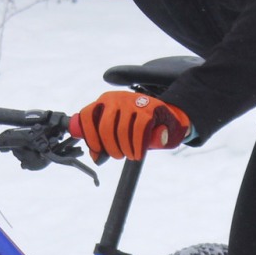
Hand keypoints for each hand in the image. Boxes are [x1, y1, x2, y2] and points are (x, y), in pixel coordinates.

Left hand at [68, 90, 189, 162]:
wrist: (168, 121)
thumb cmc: (139, 128)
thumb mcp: (119, 132)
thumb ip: (105, 141)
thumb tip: (95, 156)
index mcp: (104, 102)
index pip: (87, 115)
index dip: (89, 136)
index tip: (97, 151)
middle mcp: (116, 98)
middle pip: (105, 126)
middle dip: (110, 147)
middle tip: (117, 156)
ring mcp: (133, 101)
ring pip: (122, 129)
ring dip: (125, 149)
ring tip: (130, 155)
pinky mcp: (150, 107)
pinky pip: (139, 129)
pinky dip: (138, 146)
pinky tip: (138, 154)